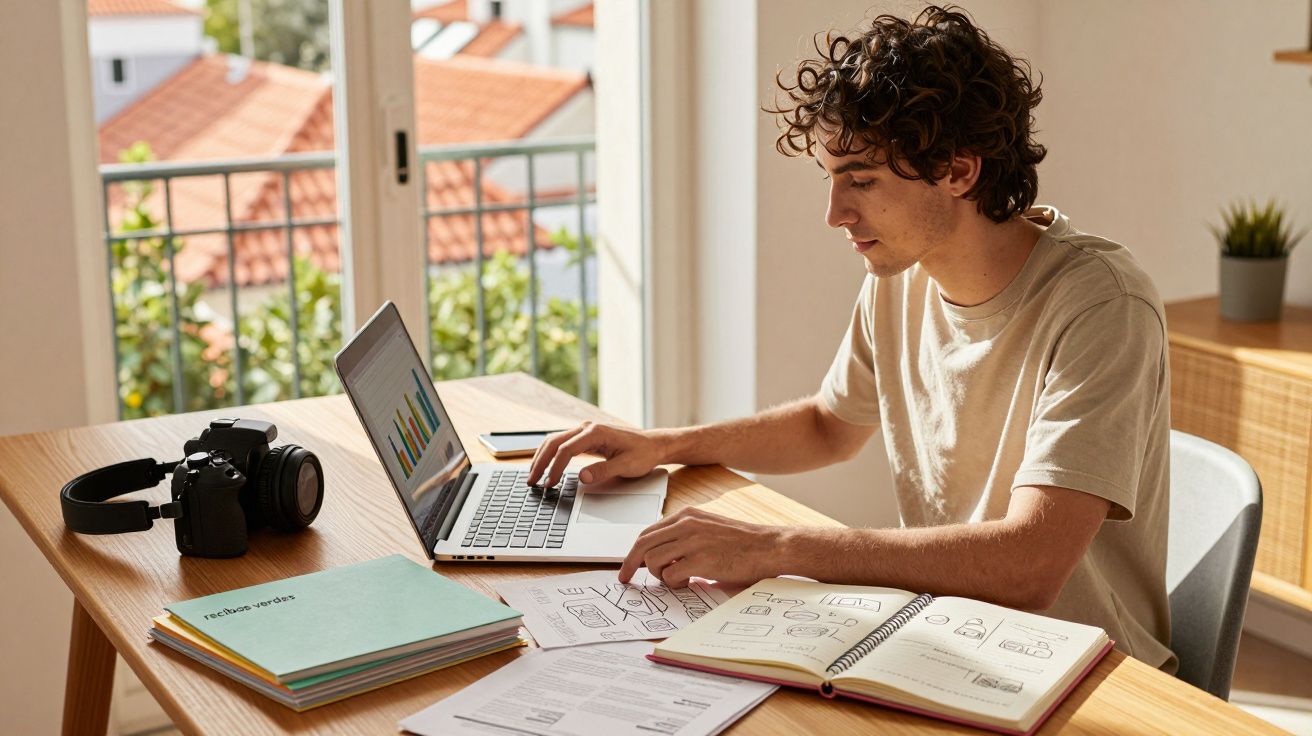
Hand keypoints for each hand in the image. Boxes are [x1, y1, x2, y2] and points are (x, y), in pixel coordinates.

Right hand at [526, 421, 667, 488]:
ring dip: (542, 457)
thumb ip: (604, 471)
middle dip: (540, 462)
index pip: (566, 449)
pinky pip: (562, 443)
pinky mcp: (586, 436)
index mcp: (596, 432)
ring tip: (534, 476)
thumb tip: (582, 477)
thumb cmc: (643, 454)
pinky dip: (551, 454)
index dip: (555, 468)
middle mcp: (587, 427)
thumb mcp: (626, 466)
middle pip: (554, 442)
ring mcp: (585, 430)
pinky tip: (546, 466)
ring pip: (555, 440)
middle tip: (531, 481)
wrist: (654, 444)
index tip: (549, 484)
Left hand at [619, 506, 788, 588]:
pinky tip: (689, 582)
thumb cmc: (744, 543)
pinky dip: (674, 583)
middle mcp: (686, 524)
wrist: (770, 547)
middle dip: (629, 564)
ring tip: (678, 578)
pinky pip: (670, 575)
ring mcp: (693, 541)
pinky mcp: (701, 560)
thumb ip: (685, 537)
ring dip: (659, 575)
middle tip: (626, 579)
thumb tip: (662, 558)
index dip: (633, 551)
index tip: (628, 565)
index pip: (647, 532)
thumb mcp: (709, 529)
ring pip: (652, 561)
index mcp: (687, 515)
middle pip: (642, 544)